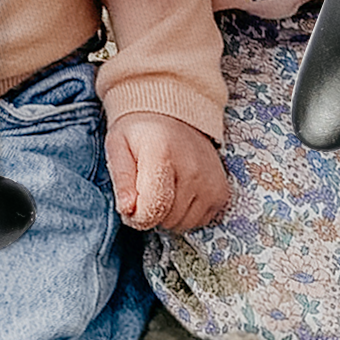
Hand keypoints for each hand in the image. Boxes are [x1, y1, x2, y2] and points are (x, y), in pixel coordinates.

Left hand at [109, 113, 230, 232]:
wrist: (174, 115)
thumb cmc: (141, 132)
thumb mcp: (118, 147)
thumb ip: (121, 180)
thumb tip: (128, 210)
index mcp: (163, 156)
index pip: (152, 209)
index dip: (135, 216)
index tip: (130, 204)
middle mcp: (192, 170)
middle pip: (167, 219)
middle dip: (151, 212)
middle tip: (146, 190)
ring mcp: (210, 182)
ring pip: (183, 224)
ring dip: (169, 215)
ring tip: (163, 189)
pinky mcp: (221, 191)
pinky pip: (200, 221)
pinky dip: (186, 214)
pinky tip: (179, 193)